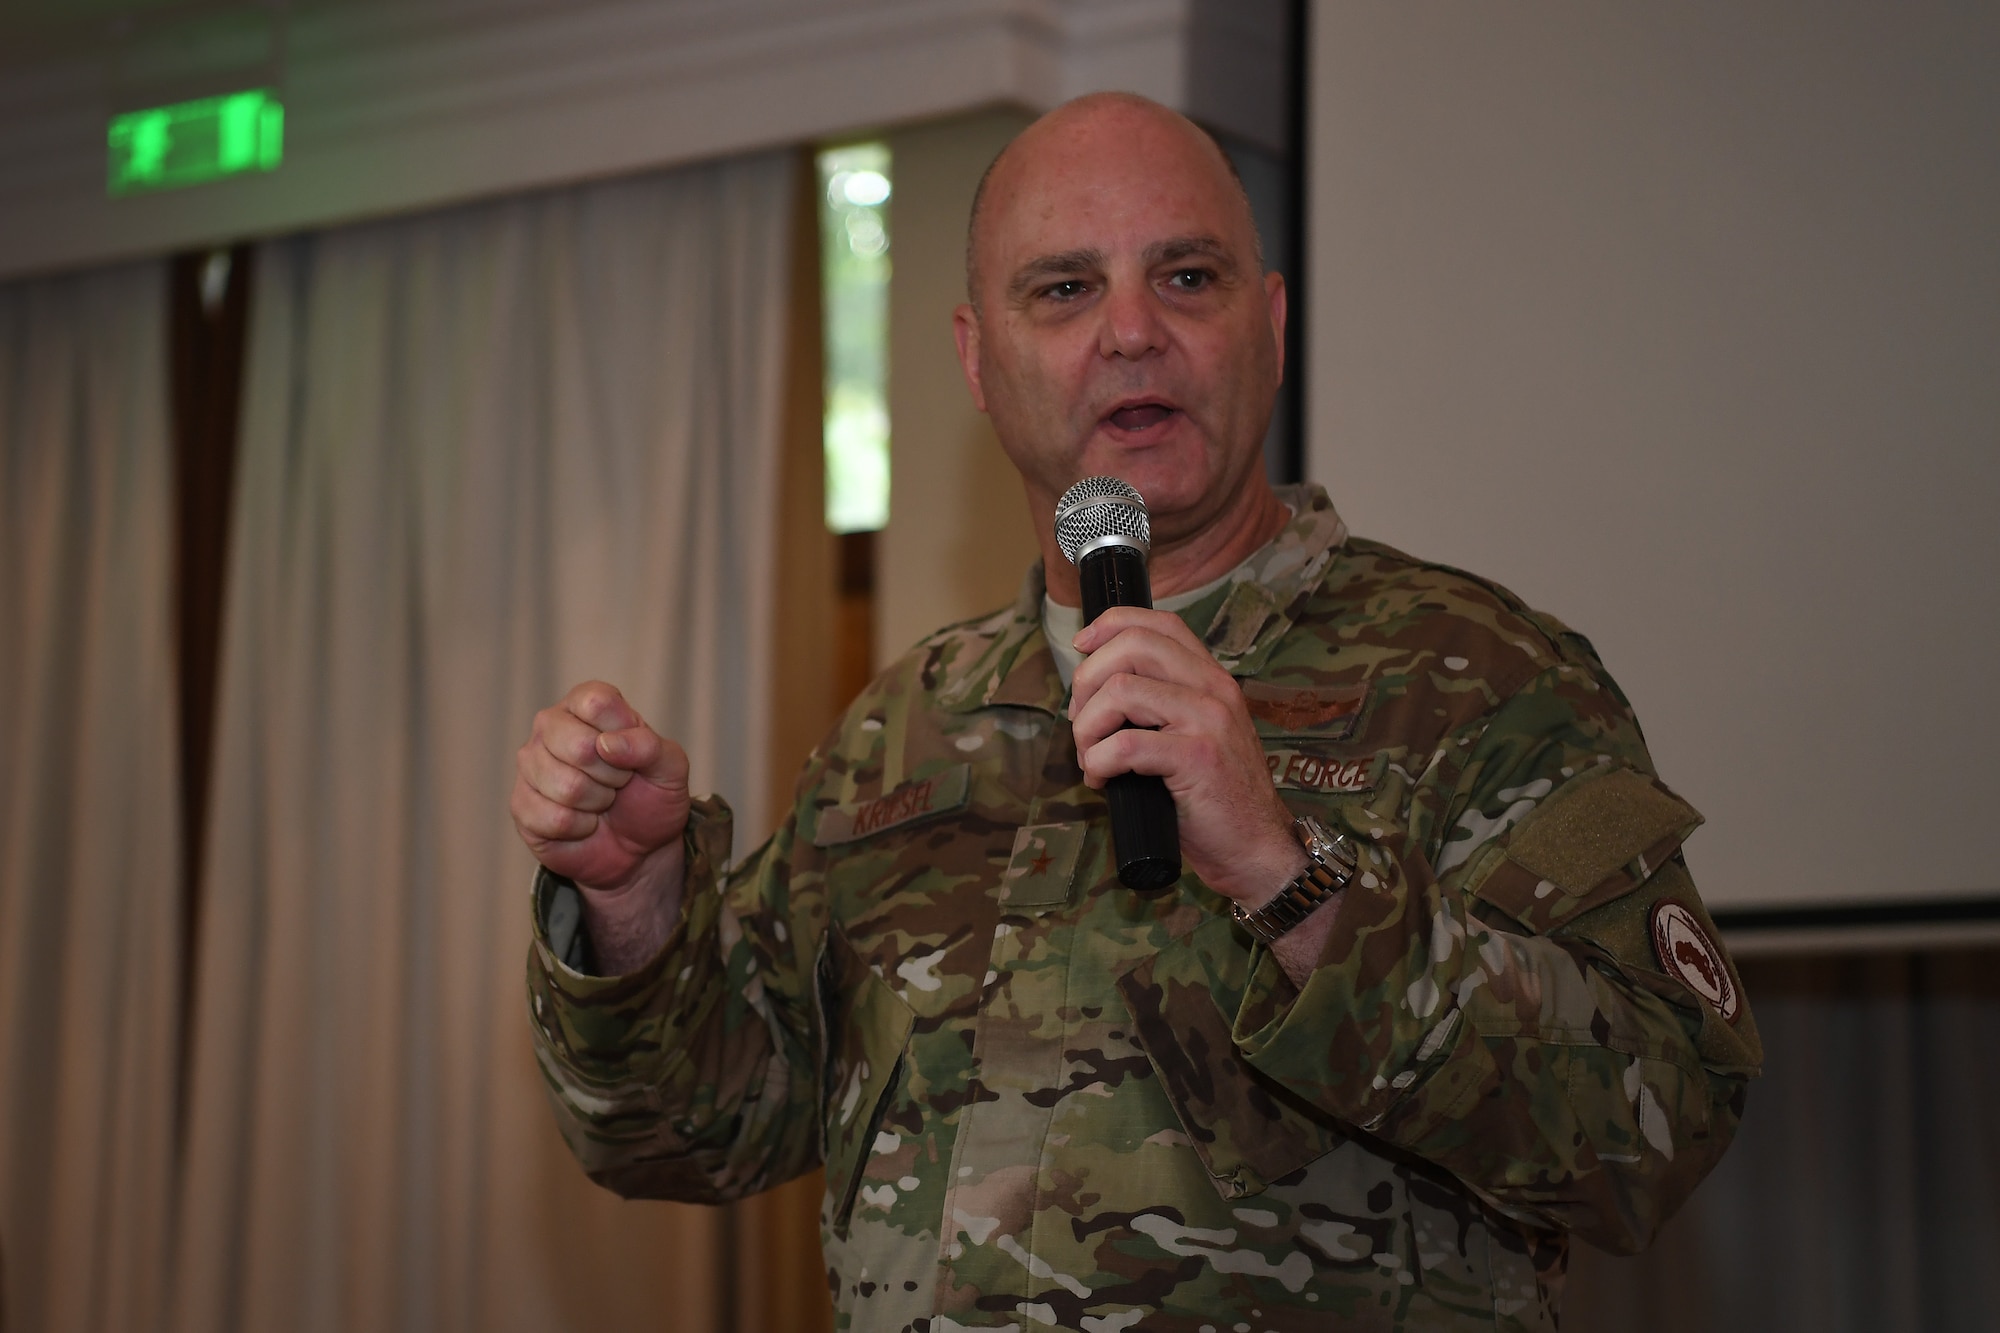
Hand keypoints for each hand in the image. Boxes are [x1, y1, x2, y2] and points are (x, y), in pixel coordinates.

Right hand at [511, 681, 688, 969]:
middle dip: (612, 779)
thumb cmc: (656, 802)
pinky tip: (584, 831)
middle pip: (575, 746)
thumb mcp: (673, 770)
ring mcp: (530, 768)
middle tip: (620, 791)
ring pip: (558, 784)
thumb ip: (652, 746)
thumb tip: (613, 742)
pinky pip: (543, 818)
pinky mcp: (520, 809)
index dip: (623, 738)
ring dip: (594, 808)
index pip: (595, 701)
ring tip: (603, 811)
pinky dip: (574, 831)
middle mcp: (552, 727)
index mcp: (590, 705)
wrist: (638, 856)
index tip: (634, 758)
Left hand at [1068, 608, 1305, 905]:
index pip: (1159, 624)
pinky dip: (1097, 762)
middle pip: (1132, 646)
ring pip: (1120, 690)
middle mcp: (1214, 689)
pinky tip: (1102, 780)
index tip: (1082, 649)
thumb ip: (1162, 705)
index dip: (1111, 625)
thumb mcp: (1196, 735)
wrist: (1257, 848)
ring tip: (1091, 757)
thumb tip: (1094, 692)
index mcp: (1212, 679)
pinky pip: (1124, 744)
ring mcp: (1208, 720)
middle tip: (1082, 722)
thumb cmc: (1216, 799)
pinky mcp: (1197, 758)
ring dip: (1087, 727)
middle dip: (1087, 681)